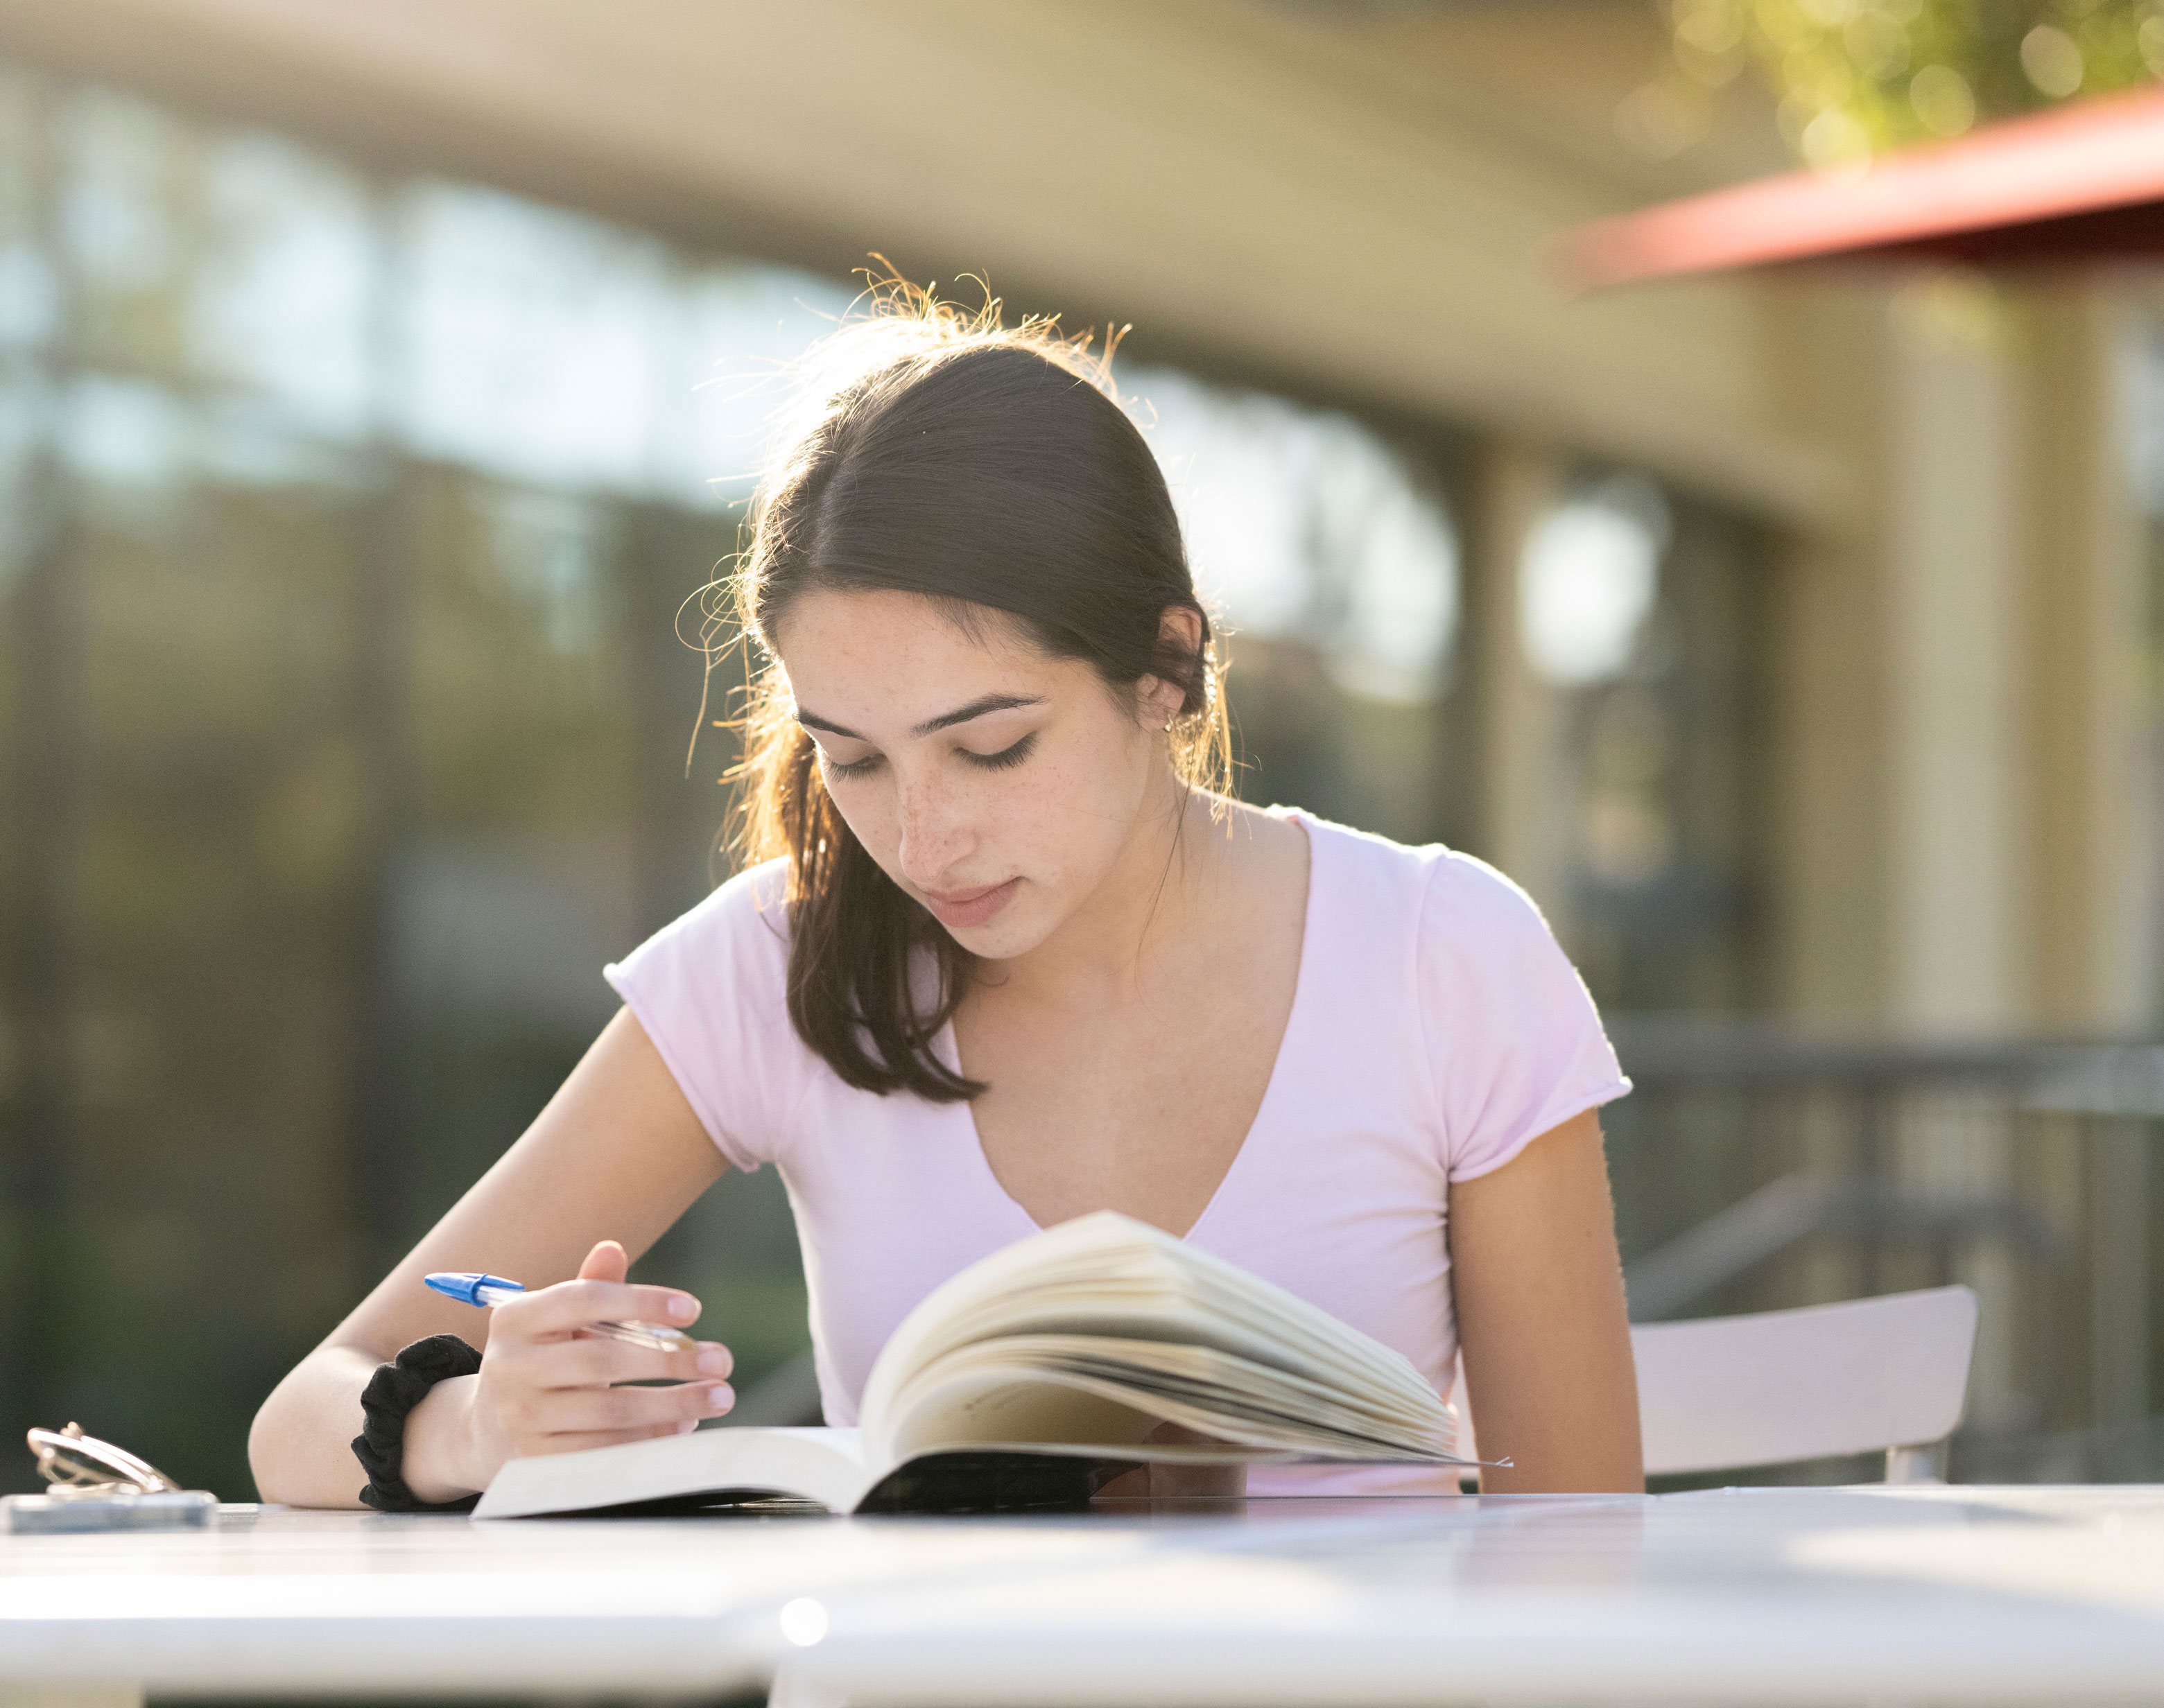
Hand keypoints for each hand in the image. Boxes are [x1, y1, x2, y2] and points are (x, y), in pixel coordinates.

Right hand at [404, 1240, 733, 1500]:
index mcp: (516, 1319)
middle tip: (721, 1360)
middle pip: (603, 1359)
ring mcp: (521, 1418)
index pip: (584, 1299)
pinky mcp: (535, 1463)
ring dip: (674, 1404)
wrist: (484, 1432)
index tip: (692, 1309)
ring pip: (610, 1410)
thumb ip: (589, 1289)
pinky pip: (604, 1451)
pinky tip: (684, 1427)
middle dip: (671, 1361)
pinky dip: (650, 1440)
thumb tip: (612, 1249)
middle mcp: (512, 1367)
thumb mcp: (554, 1323)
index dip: (641, 1301)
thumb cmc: (540, 1362)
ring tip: (718, 1395)